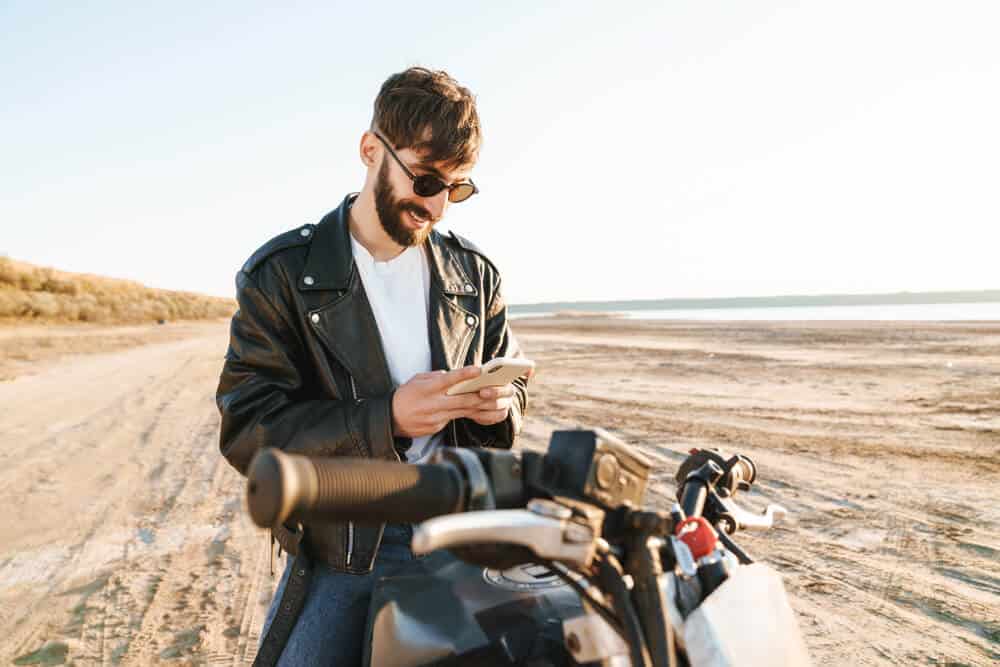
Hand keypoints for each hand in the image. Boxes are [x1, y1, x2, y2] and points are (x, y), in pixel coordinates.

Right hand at [391, 367, 508, 436]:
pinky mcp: (436, 427)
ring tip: (492, 400)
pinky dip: (464, 413)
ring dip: (478, 406)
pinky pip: (454, 419)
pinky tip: (475, 410)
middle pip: (462, 399)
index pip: (449, 380)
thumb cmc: (405, 395)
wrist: (391, 418)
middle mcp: (433, 403)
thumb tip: (451, 376)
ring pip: (462, 411)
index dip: (464, 374)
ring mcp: (435, 417)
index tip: (478, 369)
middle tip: (495, 389)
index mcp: (428, 388)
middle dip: (480, 395)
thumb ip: (435, 377)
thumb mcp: (417, 380)